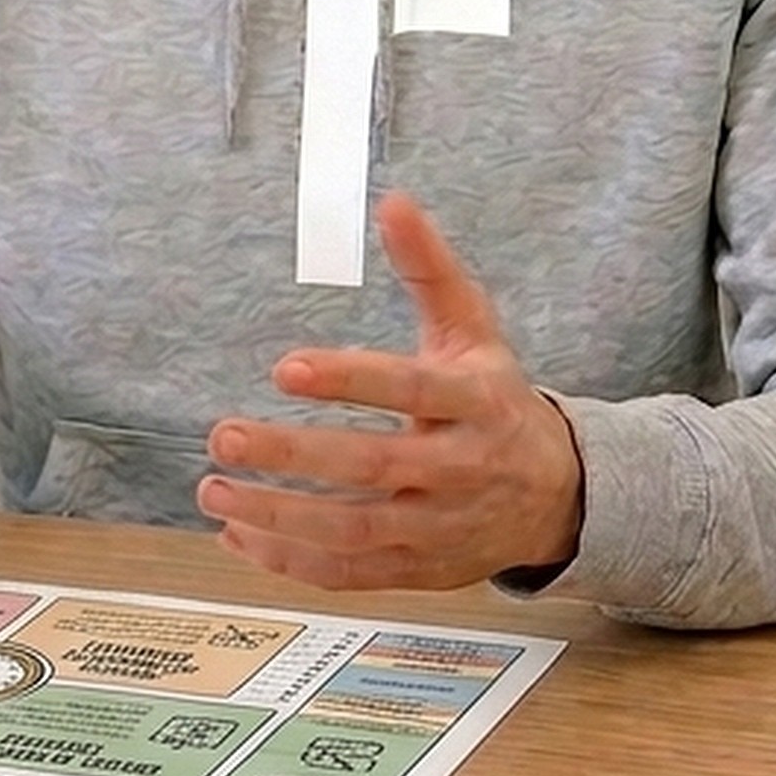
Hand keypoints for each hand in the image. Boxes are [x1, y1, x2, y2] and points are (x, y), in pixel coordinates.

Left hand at [198, 191, 583, 591]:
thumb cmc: (496, 400)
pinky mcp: (420, 570)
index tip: (284, 368)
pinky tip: (238, 535)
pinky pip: (351, 574)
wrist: (561, 495)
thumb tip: (393, 201)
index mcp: (474, 405)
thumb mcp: (473, 329)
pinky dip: (291, 562)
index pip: (409, 391)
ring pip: (353, 533)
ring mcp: (439, 528)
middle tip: (224, 436)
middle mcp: (459, 471)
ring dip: (276, 517)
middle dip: (291, 456)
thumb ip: (429, 268)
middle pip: (370, 468)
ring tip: (213, 491)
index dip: (349, 381)